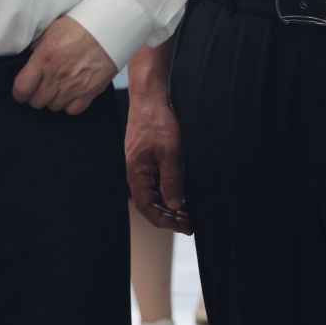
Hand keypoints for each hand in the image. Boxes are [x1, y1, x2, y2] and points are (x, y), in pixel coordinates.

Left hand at [12, 15, 115, 114]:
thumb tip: (30, 61)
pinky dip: (69, 105)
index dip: (18, 92)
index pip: (22, 88)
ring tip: (56, 88)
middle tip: (39, 88)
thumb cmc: (79, 26)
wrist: (108, 29)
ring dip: (52, 100)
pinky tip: (70, 93)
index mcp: (43, 59)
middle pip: (36, 102)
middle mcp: (56, 76)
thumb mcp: (51, 31)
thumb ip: (38, 49)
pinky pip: (72, 110)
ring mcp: (73, 87)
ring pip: (53, 107)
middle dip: (35, 96)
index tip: (21, 90)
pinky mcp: (89, 93)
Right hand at [125, 91, 193, 234]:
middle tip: (190, 223)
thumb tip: (174, 206)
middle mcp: (136, 172)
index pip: (147, 207)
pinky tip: (181, 193)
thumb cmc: (157, 122)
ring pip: (153, 193)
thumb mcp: (169, 153)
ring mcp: (141, 165)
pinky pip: (155, 182)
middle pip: (150, 203)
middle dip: (169, 216)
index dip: (165, 221)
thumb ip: (171, 181)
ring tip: (188, 212)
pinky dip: (168, 191)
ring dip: (169, 205)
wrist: (149, 98)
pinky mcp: (147, 158)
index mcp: (136, 174)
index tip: (184, 227)